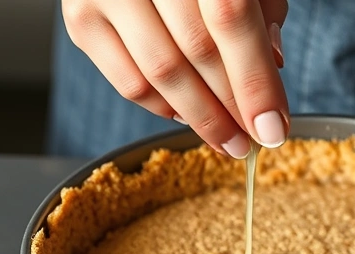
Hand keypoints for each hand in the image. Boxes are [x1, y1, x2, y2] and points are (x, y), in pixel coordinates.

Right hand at [61, 0, 288, 157]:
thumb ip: (262, 7)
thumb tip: (273, 63)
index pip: (231, 20)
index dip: (255, 81)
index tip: (272, 128)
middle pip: (196, 51)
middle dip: (231, 108)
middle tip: (252, 139)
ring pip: (161, 74)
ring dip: (200, 117)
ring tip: (226, 139)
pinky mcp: (82, 19)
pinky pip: (129, 82)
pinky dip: (164, 108)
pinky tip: (188, 114)